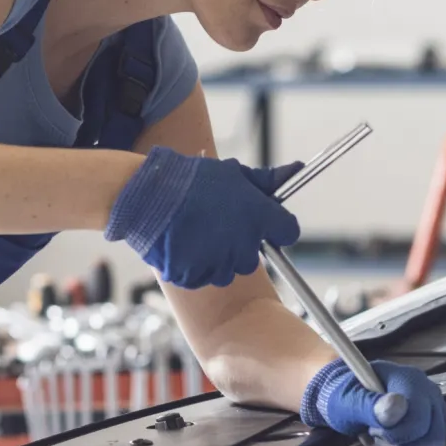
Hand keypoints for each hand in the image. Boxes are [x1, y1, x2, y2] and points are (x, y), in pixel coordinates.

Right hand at [105, 146, 302, 288]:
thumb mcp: (233, 172)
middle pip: (254, 256)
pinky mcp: (194, 275)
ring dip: (218, 257)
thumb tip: (297, 169)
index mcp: (258, 218)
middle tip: (218, 223)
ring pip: (228, 270)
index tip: (264, 223)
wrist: (148, 194)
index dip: (277, 227)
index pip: (288, 232)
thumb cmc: (191, 180)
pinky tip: (184, 243)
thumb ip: (267, 180)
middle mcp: (243, 244)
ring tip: (197, 232)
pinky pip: (203, 277)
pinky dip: (194, 266)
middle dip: (241, 243)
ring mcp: (218, 262)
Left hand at [300, 359, 445, 445]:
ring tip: (377, 438)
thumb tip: (397, 406)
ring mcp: (433, 410)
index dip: (394, 435)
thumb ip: (371, 404)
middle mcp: (428, 393)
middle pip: (428, 439)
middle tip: (373, 434)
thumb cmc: (345, 395)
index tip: (372, 429)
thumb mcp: (348, 400)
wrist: (346, 398)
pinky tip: (385, 442)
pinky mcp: (431, 426)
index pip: (418, 422)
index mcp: (410, 379)